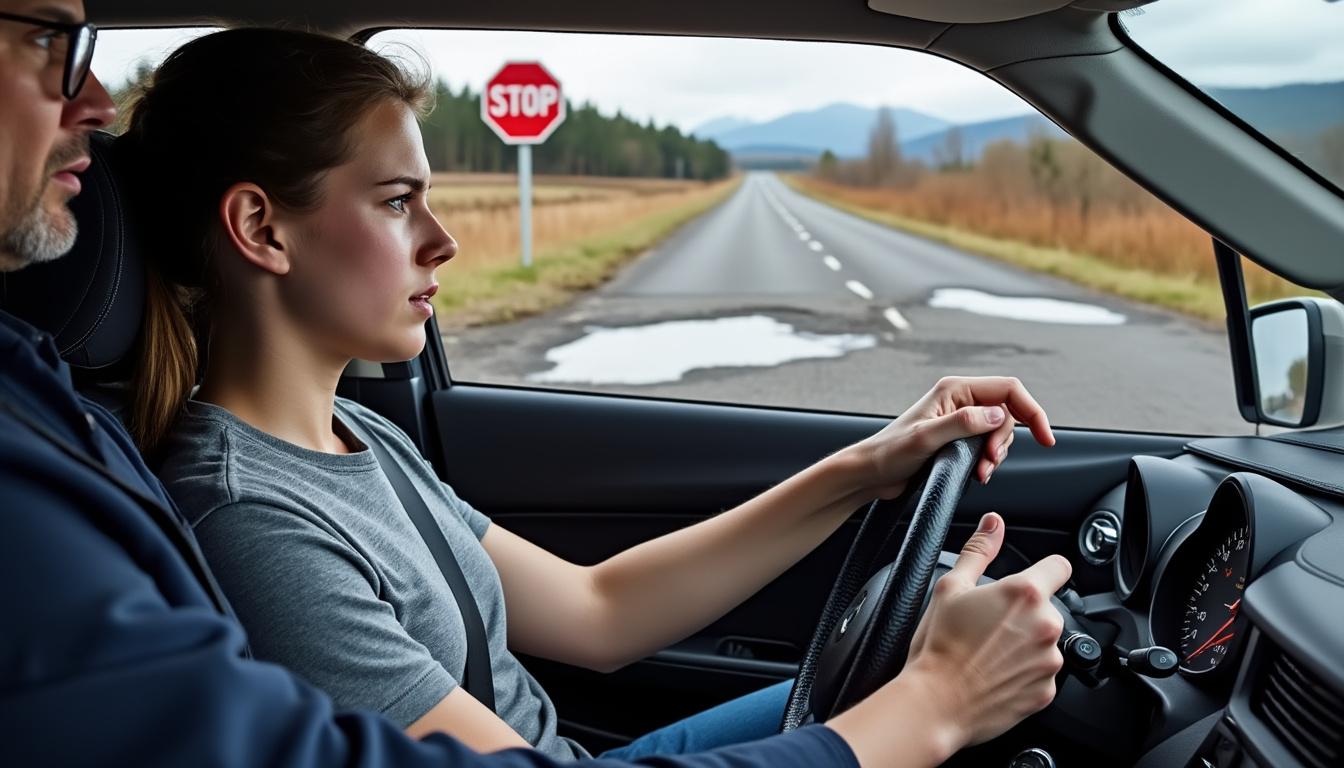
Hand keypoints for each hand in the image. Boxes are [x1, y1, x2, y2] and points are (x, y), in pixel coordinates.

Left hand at [852, 376, 1054, 496]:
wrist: (871, 473)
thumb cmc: (890, 453)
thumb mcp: (927, 438)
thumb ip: (963, 424)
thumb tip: (998, 416)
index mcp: (955, 389)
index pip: (1009, 389)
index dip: (1032, 410)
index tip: (1045, 438)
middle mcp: (961, 400)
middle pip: (1009, 412)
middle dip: (1007, 441)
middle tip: (989, 463)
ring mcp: (961, 419)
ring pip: (1001, 432)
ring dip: (998, 454)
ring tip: (980, 472)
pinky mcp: (959, 438)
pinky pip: (989, 445)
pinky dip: (990, 461)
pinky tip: (978, 473)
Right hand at [904, 512, 1070, 747]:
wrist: (936, 702)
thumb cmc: (938, 646)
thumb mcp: (950, 587)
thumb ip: (979, 550)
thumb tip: (993, 524)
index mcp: (1025, 593)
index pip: (1059, 566)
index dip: (1043, 570)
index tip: (1030, 580)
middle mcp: (1046, 625)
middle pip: (1046, 608)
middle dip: (1024, 613)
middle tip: (988, 625)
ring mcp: (1049, 661)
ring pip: (1044, 642)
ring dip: (1025, 644)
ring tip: (988, 653)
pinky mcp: (1047, 691)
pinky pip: (1040, 674)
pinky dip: (1023, 674)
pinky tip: (994, 674)